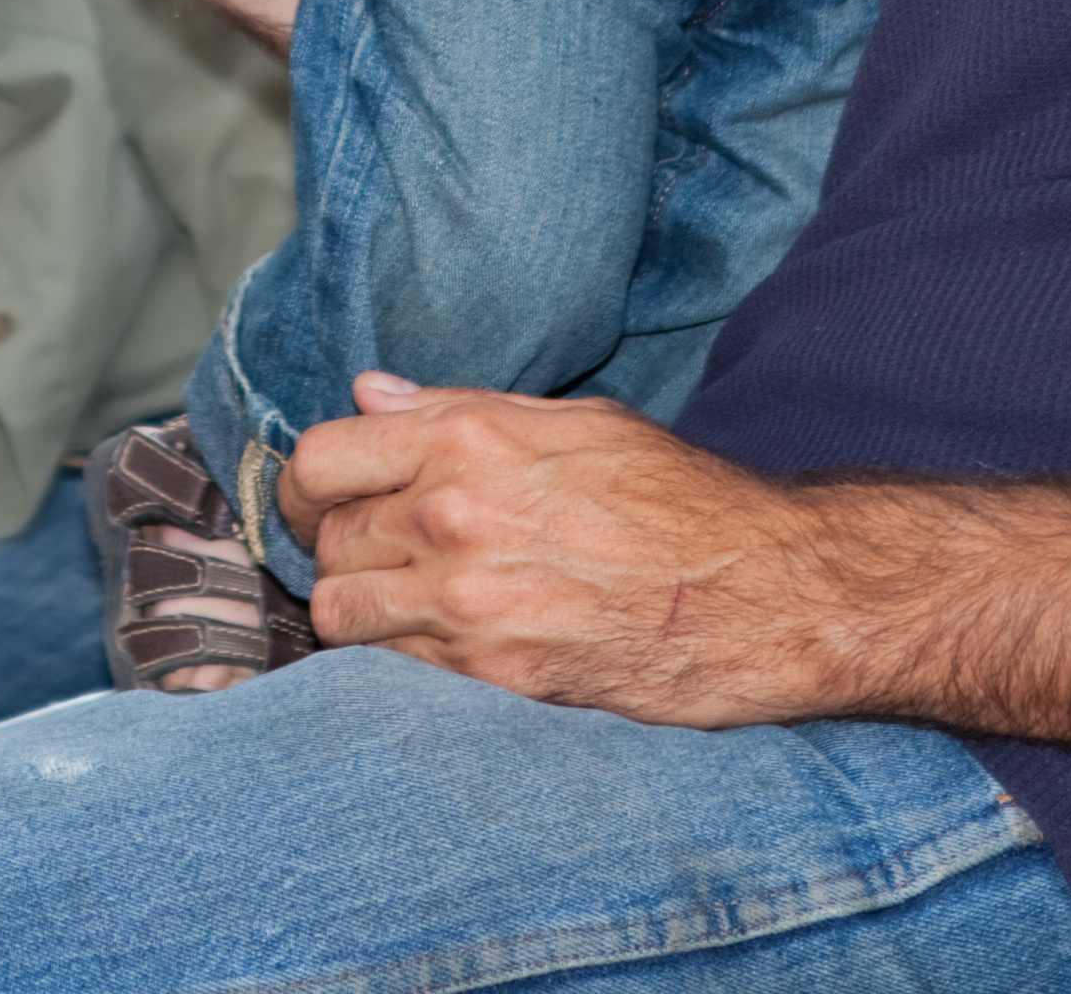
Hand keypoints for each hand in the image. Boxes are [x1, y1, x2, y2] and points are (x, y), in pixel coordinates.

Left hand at [285, 374, 840, 726]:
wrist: (759, 591)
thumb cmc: (675, 497)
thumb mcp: (572, 421)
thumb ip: (456, 407)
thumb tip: (368, 393)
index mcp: (468, 439)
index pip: (319, 459)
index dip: (310, 486)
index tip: (325, 501)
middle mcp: (455, 516)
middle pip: (326, 541)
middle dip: (342, 547)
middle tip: (384, 556)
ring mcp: (471, 603)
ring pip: (343, 615)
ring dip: (363, 610)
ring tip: (408, 603)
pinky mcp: (495, 677)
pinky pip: (394, 672)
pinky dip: (403, 660)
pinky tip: (448, 643)